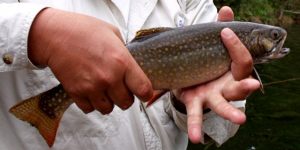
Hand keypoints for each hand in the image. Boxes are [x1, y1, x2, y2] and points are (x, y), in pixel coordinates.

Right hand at [28, 8, 152, 113]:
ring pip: (108, 109)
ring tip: (104, 90)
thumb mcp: (113, 34)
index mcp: (122, 62)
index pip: (143, 90)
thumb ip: (125, 53)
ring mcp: (92, 87)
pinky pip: (89, 109)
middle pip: (126, 103)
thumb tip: (131, 65)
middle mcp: (109, 78)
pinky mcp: (76, 93)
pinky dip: (91, 103)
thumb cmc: (84, 30)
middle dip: (125, 97)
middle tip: (120, 88)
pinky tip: (90, 91)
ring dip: (108, 102)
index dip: (145, 93)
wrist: (55, 35)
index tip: (143, 92)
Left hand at [172, 6, 259, 142]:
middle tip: (254, 84)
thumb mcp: (212, 46)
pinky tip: (196, 138)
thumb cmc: (206, 62)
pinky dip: (196, 126)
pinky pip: (196, 115)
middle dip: (247, 86)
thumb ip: (221, 30)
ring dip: (230, 112)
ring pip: (223, 105)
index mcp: (232, 71)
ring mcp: (212, 97)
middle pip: (240, 87)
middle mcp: (226, 86)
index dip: (237, 47)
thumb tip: (226, 9)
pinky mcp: (196, 103)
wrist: (190, 78)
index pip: (242, 61)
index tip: (225, 32)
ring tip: (241, 120)